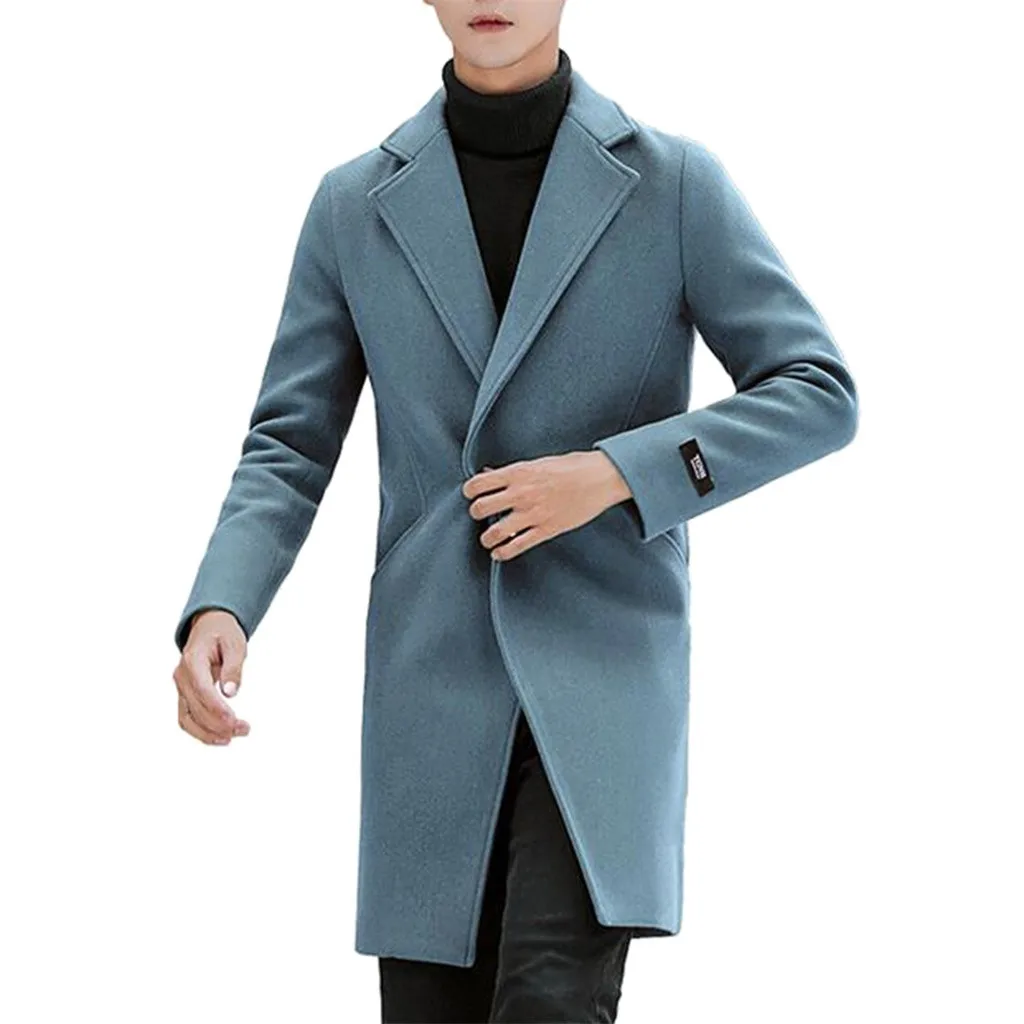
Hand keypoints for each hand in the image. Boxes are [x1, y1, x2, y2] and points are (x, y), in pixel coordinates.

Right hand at [172, 609, 250, 745]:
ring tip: (234, 736)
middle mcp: (181, 676)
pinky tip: (221, 738)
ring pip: (187, 718)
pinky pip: (187, 719)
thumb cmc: (223, 634)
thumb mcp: (235, 643)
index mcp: (192, 660)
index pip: (201, 689)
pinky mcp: (184, 696)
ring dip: (209, 733)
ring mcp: (180, 688)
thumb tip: (231, 693)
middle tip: (245, 729)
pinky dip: (201, 732)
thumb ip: (233, 667)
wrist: (208, 628)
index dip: (216, 708)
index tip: (233, 721)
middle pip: (196, 707)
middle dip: (219, 723)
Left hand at [462, 450, 631, 561]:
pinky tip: (499, 553)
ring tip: (487, 539)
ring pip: (494, 532)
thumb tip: (492, 475)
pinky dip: (503, 553)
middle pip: (480, 508)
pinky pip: (517, 546)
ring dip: (486, 537)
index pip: (478, 484)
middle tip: (480, 515)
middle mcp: (521, 494)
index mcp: (518, 473)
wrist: (602, 478)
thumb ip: (516, 471)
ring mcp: (533, 513)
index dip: (469, 491)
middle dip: (476, 513)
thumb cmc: (574, 466)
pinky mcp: (546, 530)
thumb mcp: (540, 462)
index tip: (471, 495)